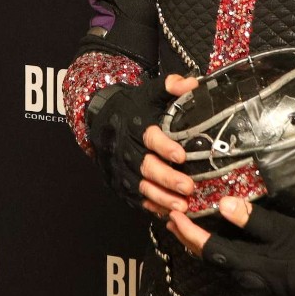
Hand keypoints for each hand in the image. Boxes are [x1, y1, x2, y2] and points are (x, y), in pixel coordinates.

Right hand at [89, 72, 197, 208]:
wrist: (102, 120)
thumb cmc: (134, 108)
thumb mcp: (150, 93)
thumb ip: (171, 87)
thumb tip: (192, 84)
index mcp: (136, 126)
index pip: (150, 137)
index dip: (164, 147)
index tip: (181, 155)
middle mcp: (126, 149)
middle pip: (146, 166)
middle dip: (167, 178)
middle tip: (188, 186)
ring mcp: (122, 169)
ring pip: (141, 186)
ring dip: (162, 197)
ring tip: (182, 205)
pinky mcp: (120, 183)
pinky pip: (136, 198)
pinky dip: (151, 205)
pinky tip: (167, 211)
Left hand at [168, 197, 294, 295]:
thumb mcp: (282, 229)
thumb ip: (251, 219)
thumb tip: (223, 203)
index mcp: (250, 266)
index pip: (210, 249)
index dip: (189, 232)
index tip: (175, 215)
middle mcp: (245, 280)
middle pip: (206, 259)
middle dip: (186, 238)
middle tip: (170, 217)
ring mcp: (249, 283)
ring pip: (214, 264)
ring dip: (196, 244)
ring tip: (181, 225)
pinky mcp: (255, 281)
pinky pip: (225, 265)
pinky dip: (211, 250)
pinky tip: (208, 237)